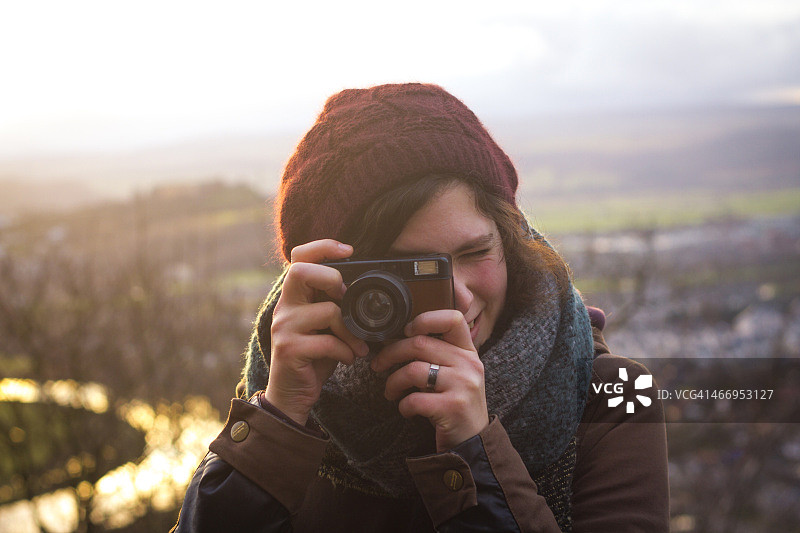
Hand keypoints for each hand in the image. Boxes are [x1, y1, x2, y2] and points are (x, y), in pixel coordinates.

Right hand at [266, 239, 369, 425]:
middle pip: (301, 271)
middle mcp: (285, 308)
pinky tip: (348, 359)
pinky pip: (328, 342)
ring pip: (327, 311)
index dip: (323, 247)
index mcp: (295, 297)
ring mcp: (284, 328)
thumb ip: (334, 305)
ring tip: (358, 346)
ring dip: (352, 332)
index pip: (299, 257)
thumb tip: (364, 288)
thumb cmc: (314, 358)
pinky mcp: (290, 350)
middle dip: (333, 280)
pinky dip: (346, 352)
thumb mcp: (325, 327)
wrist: (292, 395)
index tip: (349, 250)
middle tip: (347, 300)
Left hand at [370, 310, 489, 451]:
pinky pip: (415, 399)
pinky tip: (406, 410)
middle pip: (420, 343)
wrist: (473, 442)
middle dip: (390, 353)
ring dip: (393, 381)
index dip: (425, 319)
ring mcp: (463, 385)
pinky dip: (403, 405)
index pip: (452, 318)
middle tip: (378, 364)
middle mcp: (469, 364)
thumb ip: (439, 353)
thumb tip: (400, 336)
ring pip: (413, 370)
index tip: (406, 331)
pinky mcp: (453, 408)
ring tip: (390, 392)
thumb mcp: (456, 372)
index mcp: (468, 352)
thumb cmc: (455, 403)